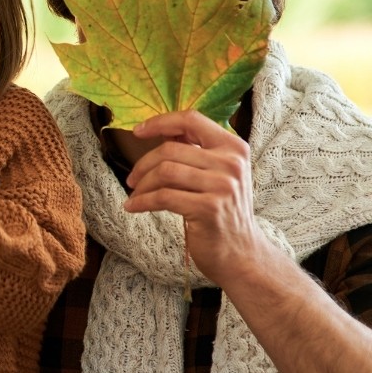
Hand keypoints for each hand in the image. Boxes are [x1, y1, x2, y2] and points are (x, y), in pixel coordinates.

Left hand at [124, 110, 266, 283]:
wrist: (240, 252)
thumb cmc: (221, 210)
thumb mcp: (218, 174)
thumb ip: (196, 151)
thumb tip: (161, 132)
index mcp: (233, 147)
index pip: (191, 120)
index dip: (160, 122)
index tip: (138, 132)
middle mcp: (231, 163)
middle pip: (170, 149)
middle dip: (143, 164)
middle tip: (132, 179)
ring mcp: (223, 185)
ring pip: (164, 171)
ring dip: (141, 184)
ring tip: (135, 194)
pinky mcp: (209, 208)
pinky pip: (163, 197)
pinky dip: (142, 201)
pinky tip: (132, 207)